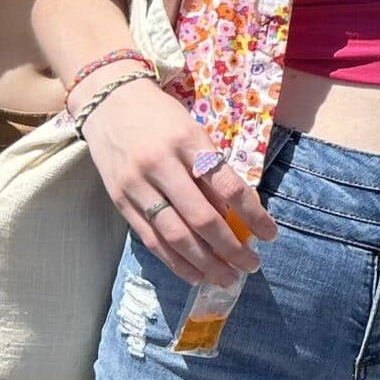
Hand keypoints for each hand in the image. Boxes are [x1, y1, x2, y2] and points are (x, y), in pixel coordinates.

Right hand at [79, 77, 278, 287]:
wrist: (108, 102)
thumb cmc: (160, 117)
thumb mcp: (193, 131)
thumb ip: (211, 169)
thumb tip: (235, 214)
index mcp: (188, 141)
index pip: (227, 185)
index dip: (253, 215)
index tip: (271, 235)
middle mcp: (161, 165)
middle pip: (201, 217)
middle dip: (230, 248)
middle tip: (251, 265)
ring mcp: (137, 186)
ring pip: (174, 235)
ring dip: (205, 262)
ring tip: (227, 277)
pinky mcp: (120, 202)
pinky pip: (150, 239)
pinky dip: (174, 261)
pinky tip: (194, 274)